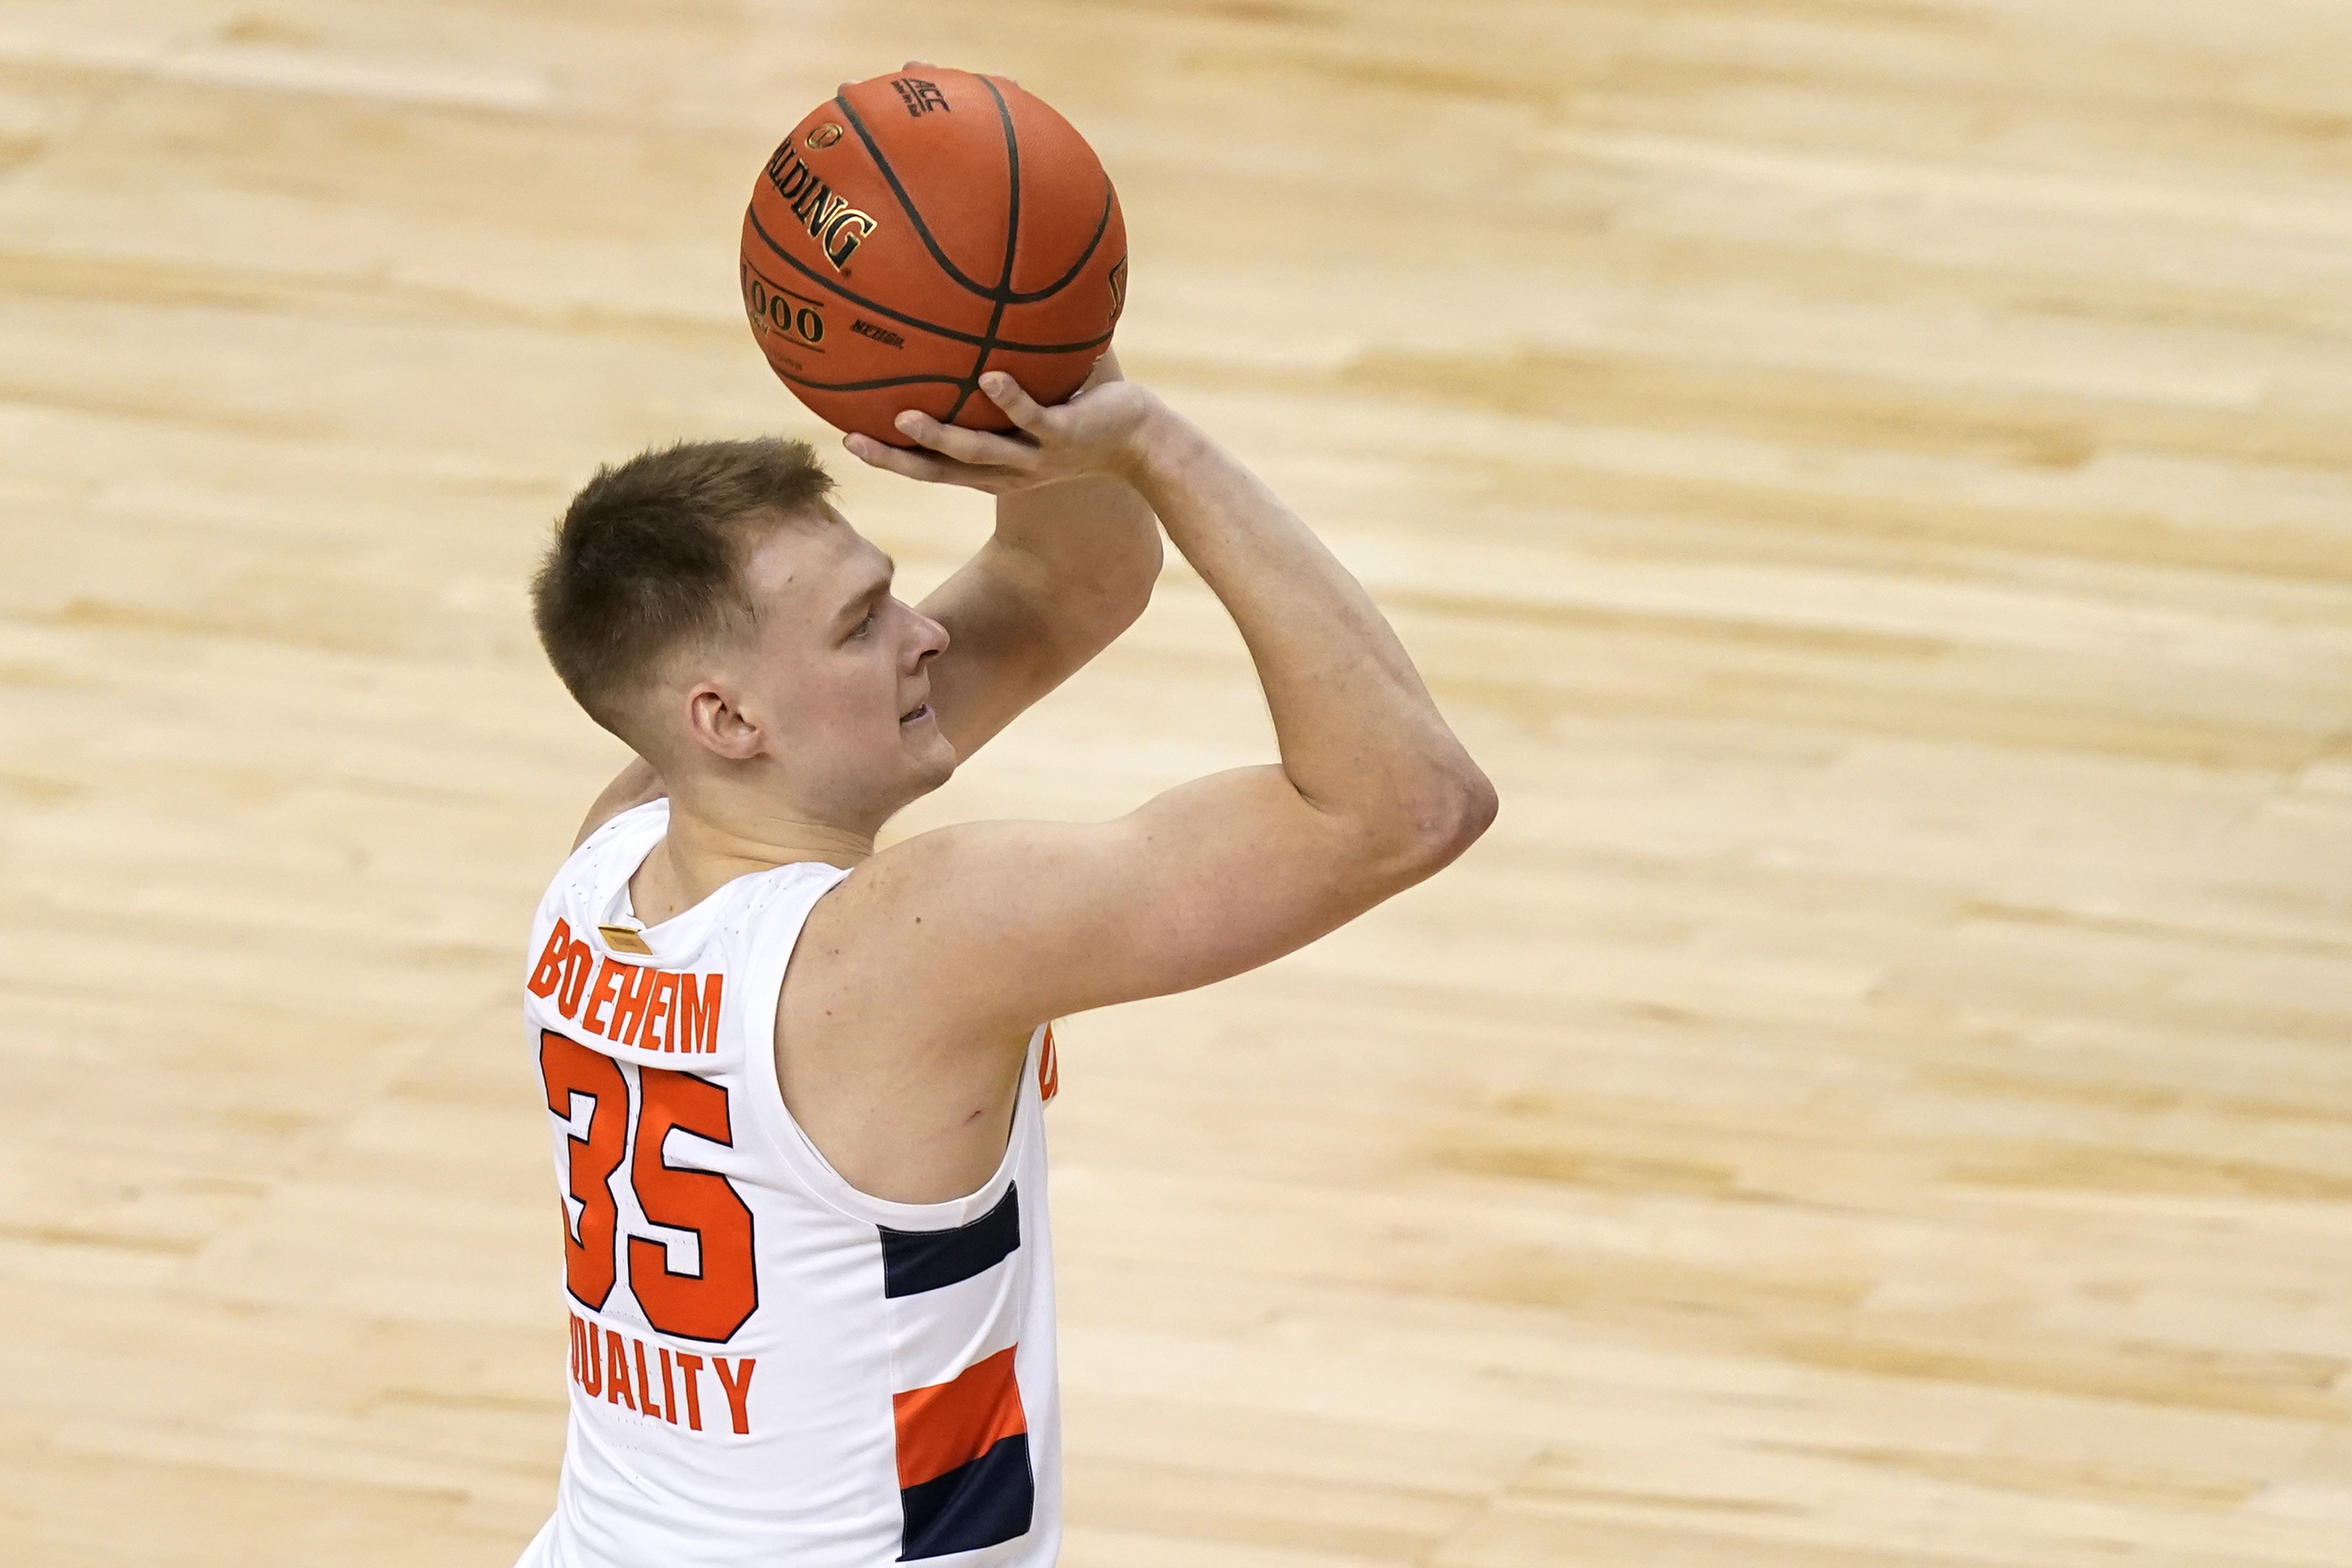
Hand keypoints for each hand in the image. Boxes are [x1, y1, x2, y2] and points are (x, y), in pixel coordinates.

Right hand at [844, 371, 1169, 496]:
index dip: (891, 459)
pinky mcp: (1067, 435)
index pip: (932, 468)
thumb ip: (998, 370)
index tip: (849, 440)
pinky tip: (990, 378)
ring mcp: (1037, 456)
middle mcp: (1009, 471)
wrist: (1144, 441)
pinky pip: (1034, 416)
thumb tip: (964, 312)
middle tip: (852, 441)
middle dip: (896, 460)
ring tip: (905, 417)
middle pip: (940, 472)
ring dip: (941, 436)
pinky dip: (1012, 399)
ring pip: (980, 452)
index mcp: (993, 468)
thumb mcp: (1036, 400)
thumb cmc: (1085, 416)